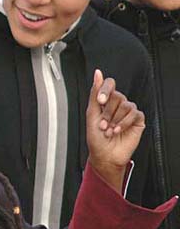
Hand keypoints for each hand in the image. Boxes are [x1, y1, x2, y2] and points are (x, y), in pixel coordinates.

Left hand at [86, 69, 144, 192]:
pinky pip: (134, 113)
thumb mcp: (91, 114)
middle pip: (117, 96)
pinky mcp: (137, 120)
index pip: (109, 84)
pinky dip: (124, 123)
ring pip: (126, 104)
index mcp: (105, 101)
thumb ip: (95, 93)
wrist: (104, 155)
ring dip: (115, 119)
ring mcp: (128, 112)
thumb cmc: (96, 137)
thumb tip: (97, 74)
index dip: (105, 90)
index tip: (100, 100)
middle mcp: (117, 104)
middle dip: (107, 112)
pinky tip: (118, 130)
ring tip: (109, 130)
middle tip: (103, 124)